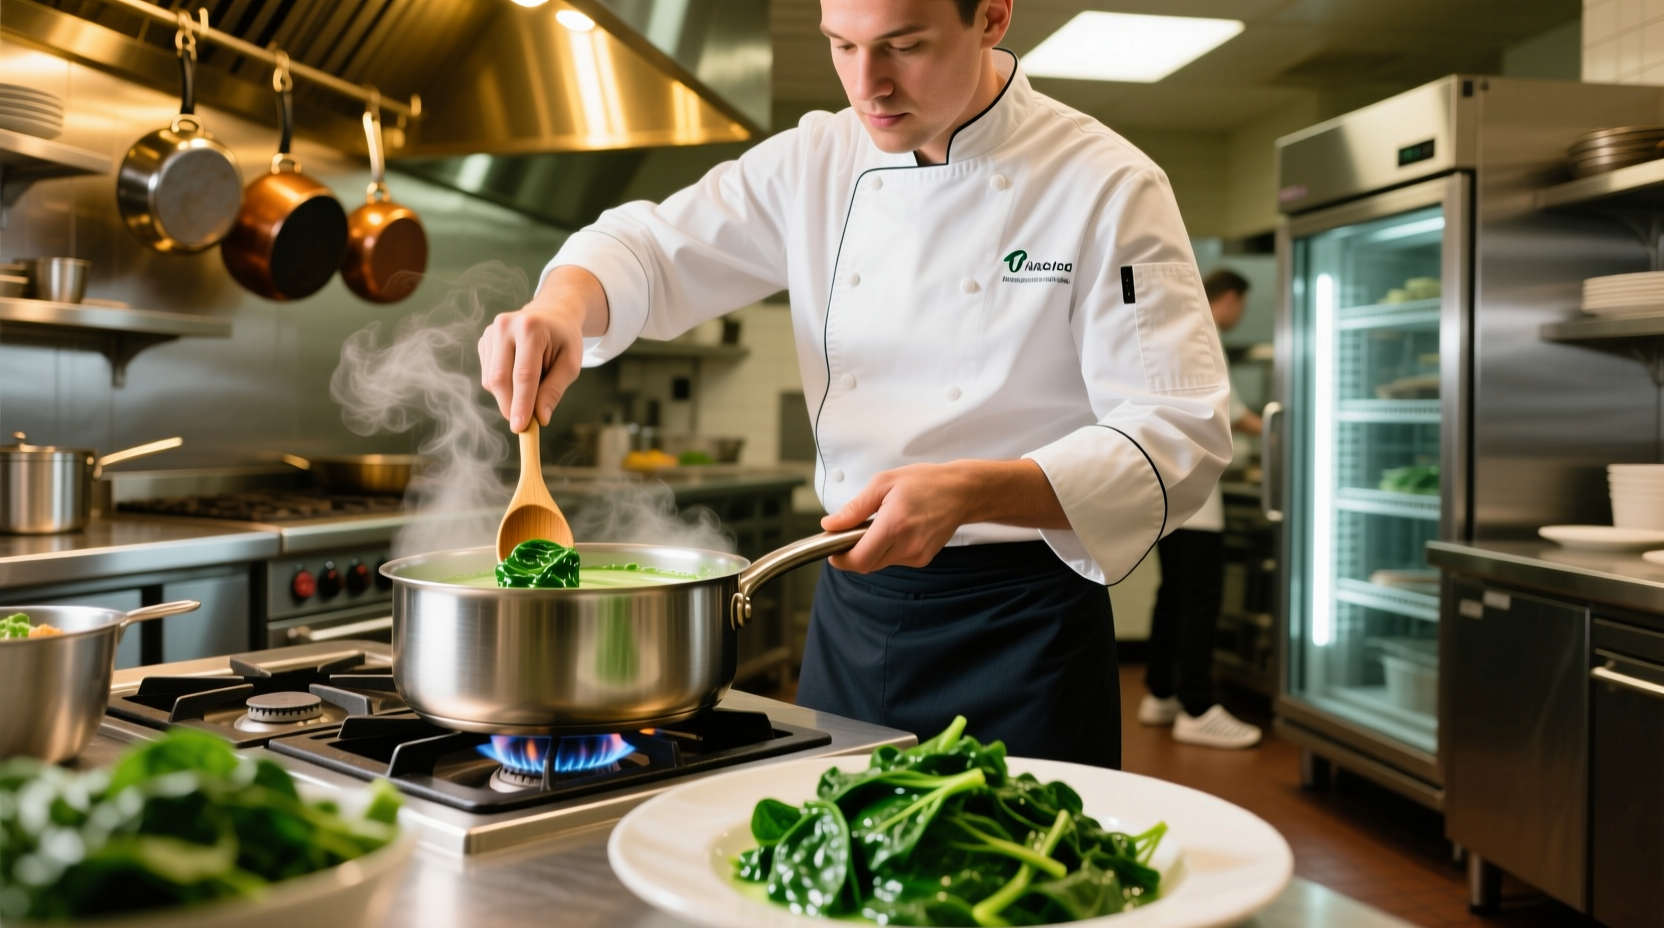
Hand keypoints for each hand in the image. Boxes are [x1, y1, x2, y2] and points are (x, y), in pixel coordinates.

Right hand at [478, 266, 609, 431]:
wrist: (552, 312)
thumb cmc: (564, 339)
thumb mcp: (570, 364)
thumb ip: (554, 390)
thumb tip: (539, 418)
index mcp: (530, 328)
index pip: (523, 374)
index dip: (521, 403)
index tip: (520, 428)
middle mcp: (505, 327)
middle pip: (500, 378)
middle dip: (510, 405)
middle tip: (524, 423)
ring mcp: (490, 332)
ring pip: (491, 380)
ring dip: (508, 396)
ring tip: (531, 386)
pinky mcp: (484, 341)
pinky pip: (488, 375)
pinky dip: (503, 386)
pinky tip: (519, 375)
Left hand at [820, 460, 1068, 572]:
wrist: (961, 492)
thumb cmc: (924, 483)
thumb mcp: (883, 484)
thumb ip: (854, 508)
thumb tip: (830, 524)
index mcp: (894, 524)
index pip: (859, 559)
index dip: (840, 559)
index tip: (833, 550)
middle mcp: (907, 545)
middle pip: (867, 565)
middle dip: (854, 552)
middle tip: (853, 531)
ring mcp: (917, 555)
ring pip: (880, 564)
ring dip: (872, 550)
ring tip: (881, 525)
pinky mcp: (922, 559)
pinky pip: (894, 561)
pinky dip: (887, 549)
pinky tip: (896, 530)